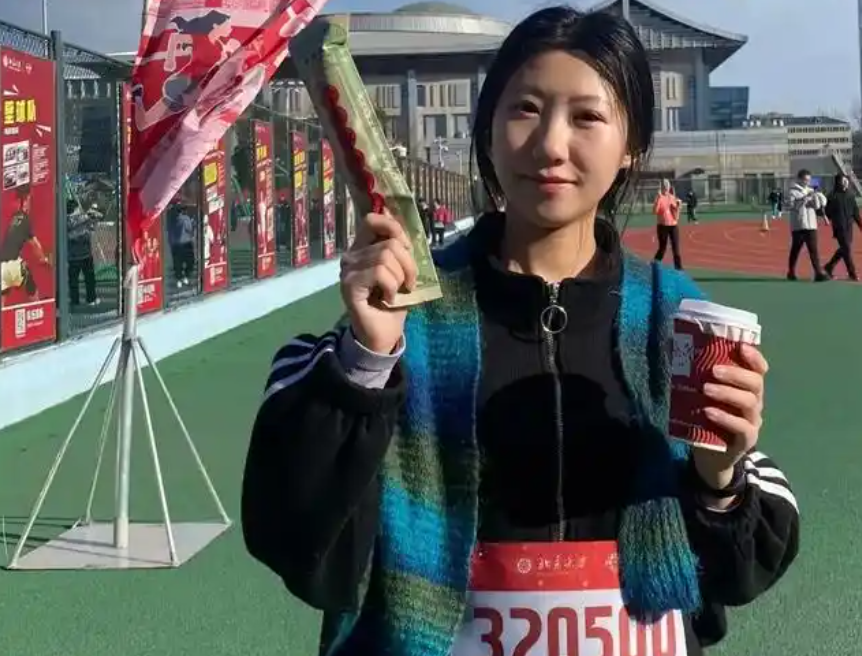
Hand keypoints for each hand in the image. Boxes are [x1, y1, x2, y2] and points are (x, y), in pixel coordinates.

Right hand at [340, 211, 416, 353]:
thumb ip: (400, 248)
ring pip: (386, 257)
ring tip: (396, 292)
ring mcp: (348, 270)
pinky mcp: (349, 285)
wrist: (383, 333)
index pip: (372, 220)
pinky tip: (388, 298)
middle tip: (408, 282)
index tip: (406, 249)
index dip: (393, 228)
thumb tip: (400, 223)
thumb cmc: (393, 301)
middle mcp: (351, 255)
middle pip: (389, 243)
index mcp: (362, 248)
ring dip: (400, 278)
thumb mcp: (402, 270)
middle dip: (408, 264)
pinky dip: (392, 286)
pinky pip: (379, 273)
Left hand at [692, 344, 767, 490]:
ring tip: (706, 389)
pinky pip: (742, 428)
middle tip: (714, 370)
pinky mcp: (746, 440)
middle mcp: (754, 403)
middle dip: (736, 374)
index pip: (758, 370)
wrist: (711, 456)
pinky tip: (709, 412)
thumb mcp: (703, 396)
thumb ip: (698, 377)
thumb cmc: (707, 419)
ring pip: (749, 403)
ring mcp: (752, 422)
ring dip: (727, 393)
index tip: (740, 347)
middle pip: (755, 384)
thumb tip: (675, 348)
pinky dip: (726, 418)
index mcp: (746, 389)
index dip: (754, 357)